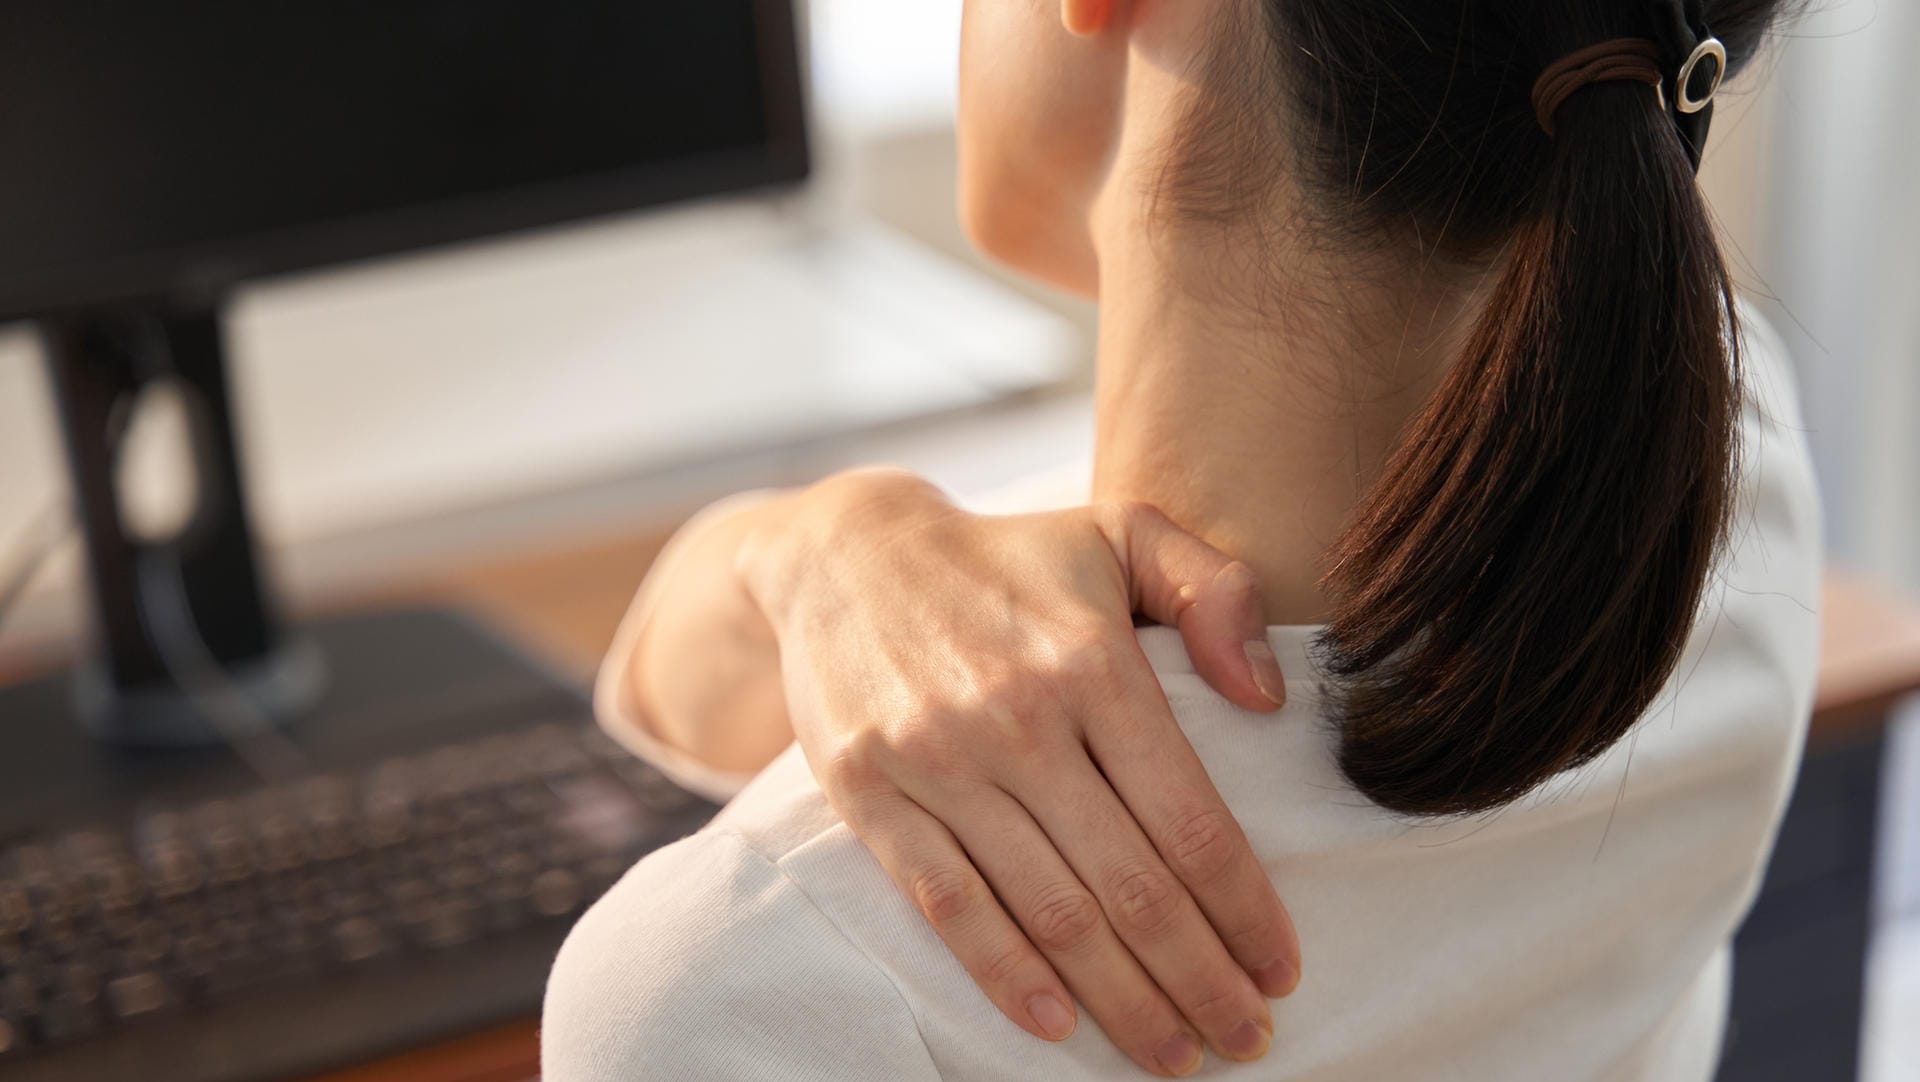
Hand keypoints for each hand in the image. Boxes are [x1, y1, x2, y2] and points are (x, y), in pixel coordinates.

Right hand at [738, 469, 1301, 1076]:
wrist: (843, 551)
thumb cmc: (1006, 555)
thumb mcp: (1119, 530)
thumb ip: (1212, 590)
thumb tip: (1266, 697)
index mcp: (1090, 661)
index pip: (1187, 816)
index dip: (1244, 907)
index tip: (1282, 968)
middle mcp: (1018, 717)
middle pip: (1129, 882)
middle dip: (1199, 977)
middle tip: (1248, 1037)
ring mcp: (938, 761)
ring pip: (1048, 909)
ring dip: (1120, 998)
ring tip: (1173, 1054)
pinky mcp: (871, 794)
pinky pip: (947, 903)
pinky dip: (1003, 973)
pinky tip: (1055, 1023)